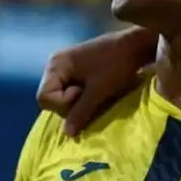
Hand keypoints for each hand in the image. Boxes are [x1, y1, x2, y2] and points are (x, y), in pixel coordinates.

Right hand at [36, 27, 156, 135]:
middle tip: (92, 96)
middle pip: (52, 99)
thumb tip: (67, 133)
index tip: (82, 93)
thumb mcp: (98, 91)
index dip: (63, 103)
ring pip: (64, 97)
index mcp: (56, 66)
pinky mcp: (78, 72)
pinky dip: (84, 96)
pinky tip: (97, 93)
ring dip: (80, 102)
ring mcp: (67, 68)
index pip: (44, 97)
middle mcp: (56, 66)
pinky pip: (73, 91)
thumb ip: (80, 112)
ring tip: (97, 94)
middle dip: (71, 104)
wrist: (136, 46)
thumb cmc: (116, 65)